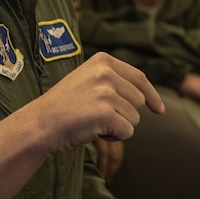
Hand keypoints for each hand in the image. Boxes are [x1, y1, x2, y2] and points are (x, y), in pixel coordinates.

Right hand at [0, 52, 162, 198]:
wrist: (40, 123)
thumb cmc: (63, 106)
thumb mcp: (87, 81)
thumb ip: (112, 80)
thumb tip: (146, 96)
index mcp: (102, 60)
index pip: (139, 78)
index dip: (152, 95)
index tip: (159, 109)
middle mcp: (106, 73)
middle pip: (139, 100)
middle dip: (124, 113)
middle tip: (97, 116)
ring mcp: (106, 92)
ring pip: (134, 118)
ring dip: (117, 126)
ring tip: (92, 122)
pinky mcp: (106, 113)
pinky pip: (127, 132)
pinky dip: (113, 138)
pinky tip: (93, 132)